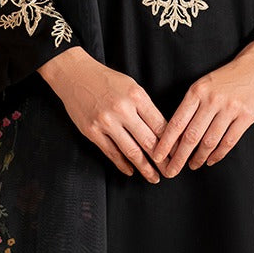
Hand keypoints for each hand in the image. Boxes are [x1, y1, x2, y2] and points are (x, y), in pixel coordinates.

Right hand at [37, 47, 164, 183]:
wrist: (75, 75)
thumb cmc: (106, 80)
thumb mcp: (131, 86)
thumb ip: (145, 107)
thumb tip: (162, 132)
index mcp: (137, 96)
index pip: (160, 125)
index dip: (172, 143)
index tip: (178, 154)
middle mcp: (122, 109)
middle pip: (149, 141)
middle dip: (162, 160)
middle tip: (171, 171)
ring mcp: (106, 122)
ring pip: (131, 151)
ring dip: (145, 168)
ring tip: (154, 177)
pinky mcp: (92, 131)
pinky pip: (111, 153)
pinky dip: (123, 164)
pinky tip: (131, 171)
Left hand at [154, 41, 253, 176]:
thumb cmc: (224, 79)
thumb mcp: (202, 85)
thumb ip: (190, 107)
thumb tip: (175, 136)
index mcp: (196, 91)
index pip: (177, 122)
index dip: (166, 142)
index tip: (157, 156)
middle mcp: (212, 100)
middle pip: (191, 135)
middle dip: (179, 157)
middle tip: (171, 171)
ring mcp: (230, 109)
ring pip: (210, 141)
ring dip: (199, 157)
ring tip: (192, 165)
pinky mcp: (246, 117)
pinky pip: (229, 141)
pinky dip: (218, 154)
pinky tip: (210, 160)